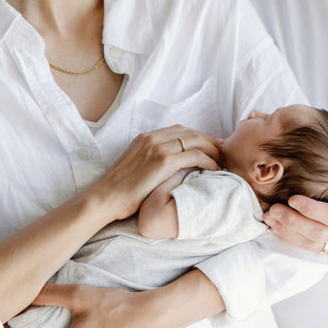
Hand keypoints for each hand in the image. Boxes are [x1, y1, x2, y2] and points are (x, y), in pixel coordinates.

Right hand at [91, 125, 221, 220]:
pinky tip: (215, 169)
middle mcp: (153, 137)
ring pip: (196, 141)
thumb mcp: (135, 165)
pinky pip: (195, 156)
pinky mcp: (163, 161)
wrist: (105, 198)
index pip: (181, 130)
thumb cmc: (120, 189)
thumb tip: (171, 164)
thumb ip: (151, 159)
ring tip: (221, 161)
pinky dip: (208, 160)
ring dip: (213, 150)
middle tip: (221, 153)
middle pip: (191, 132)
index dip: (198, 137)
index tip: (210, 146)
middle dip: (210, 141)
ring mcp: (158, 147)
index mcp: (146, 137)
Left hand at [263, 147, 327, 254]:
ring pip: (313, 244)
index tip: (293, 198)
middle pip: (320, 234)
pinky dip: (292, 238)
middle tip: (272, 209)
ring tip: (269, 217)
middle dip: (294, 223)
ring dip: (289, 232)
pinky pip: (312, 247)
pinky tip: (277, 227)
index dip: (314, 210)